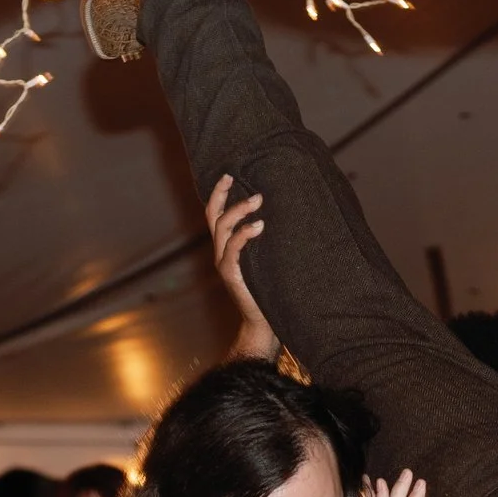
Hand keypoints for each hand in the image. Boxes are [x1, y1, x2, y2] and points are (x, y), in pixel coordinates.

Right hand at [206, 175, 279, 363]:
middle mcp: (221, 252)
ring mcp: (224, 263)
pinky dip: (245, 234)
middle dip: (224, 195)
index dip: (218, 193)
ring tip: (258, 200)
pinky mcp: (232, 275)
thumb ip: (266, 240)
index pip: (215, 214)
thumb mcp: (266, 259)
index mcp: (226, 246)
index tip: (229, 174)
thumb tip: (284, 213)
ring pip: (222, 229)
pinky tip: (259, 225)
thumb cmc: (270, 289)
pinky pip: (233, 249)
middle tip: (242, 181)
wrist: (263, 322)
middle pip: (213, 216)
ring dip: (239, 211)